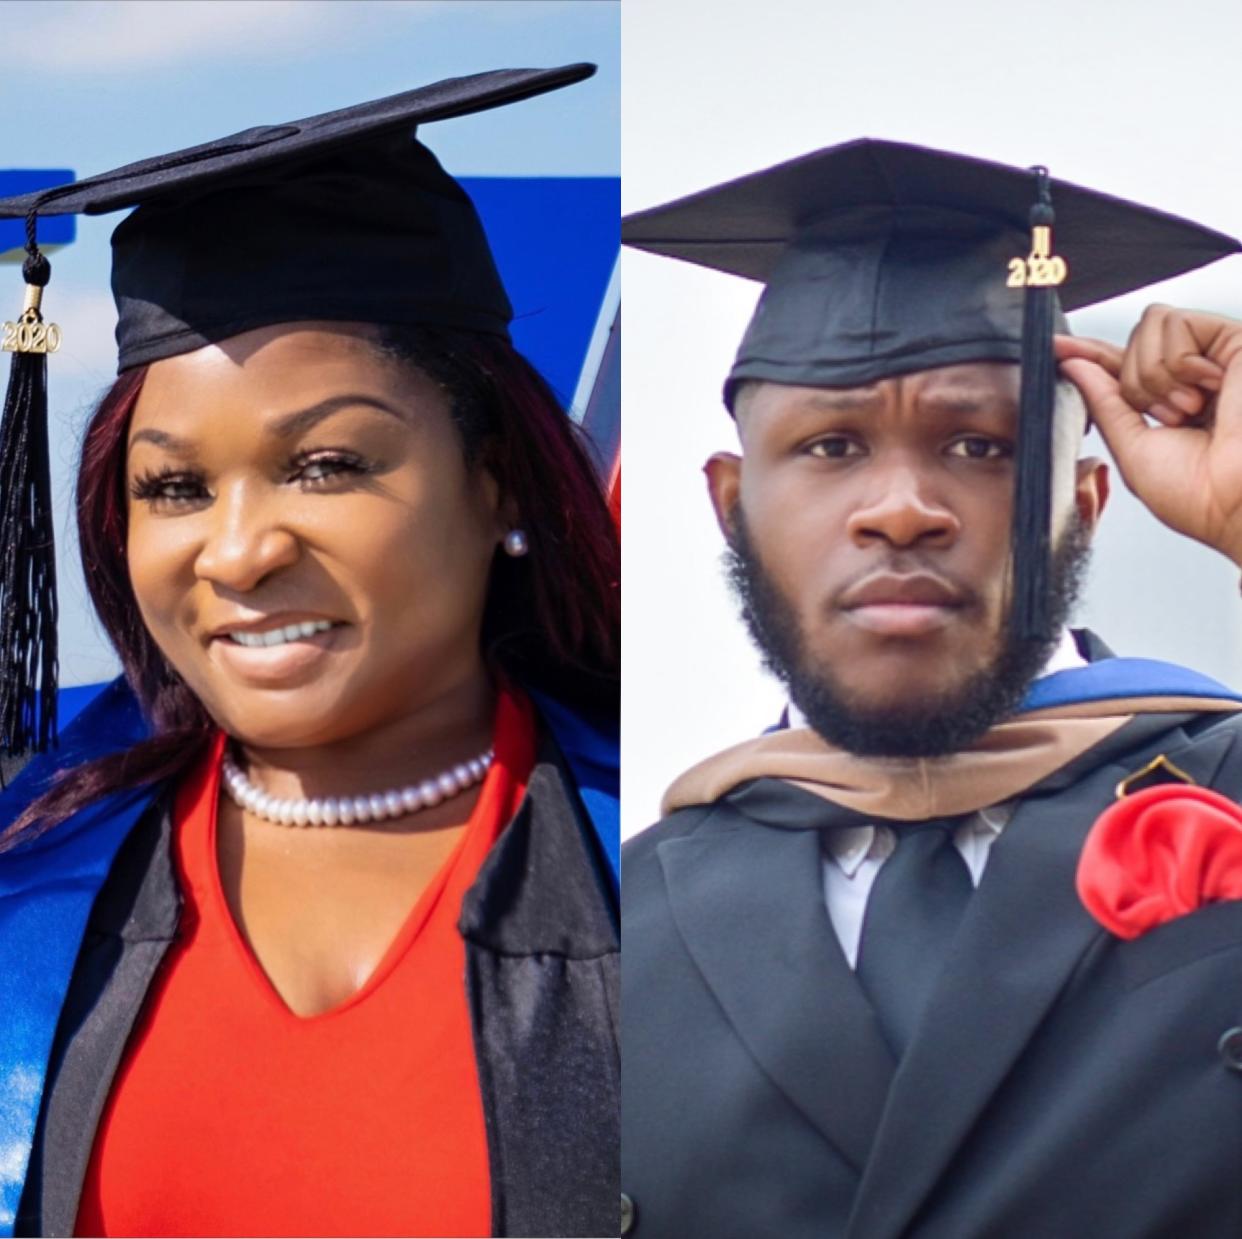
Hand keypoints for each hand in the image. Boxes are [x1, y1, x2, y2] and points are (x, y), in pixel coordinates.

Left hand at [1056, 305, 1241, 566]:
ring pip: (1149, 326)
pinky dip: (1176, 360)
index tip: (1054, 348)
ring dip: (1154, 375)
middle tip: (1169, 419)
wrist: (1235, 503)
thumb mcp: (1131, 448)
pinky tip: (1205, 387)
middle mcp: (1191, 378)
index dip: (1088, 355)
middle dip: (1133, 385)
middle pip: (1130, 345)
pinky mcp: (1232, 339)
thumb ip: (1104, 402)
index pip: (1120, 367)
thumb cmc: (1196, 494)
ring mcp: (1212, 357)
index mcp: (1168, 405)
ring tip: (1189, 409)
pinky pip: (1173, 321)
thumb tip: (1074, 365)